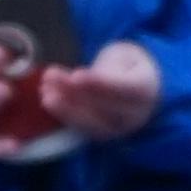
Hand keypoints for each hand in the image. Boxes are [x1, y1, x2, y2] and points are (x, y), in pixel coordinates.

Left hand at [34, 43, 162, 142]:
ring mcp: (120, 128)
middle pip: (105, 106)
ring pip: (91, 121)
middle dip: (75, 92)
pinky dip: (64, 114)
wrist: (140, 92)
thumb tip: (83, 76)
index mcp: (146, 90)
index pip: (125, 89)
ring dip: (65, 106)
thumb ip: (110, 63)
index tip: (77, 75)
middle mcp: (136, 115)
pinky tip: (47, 99)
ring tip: (44, 91)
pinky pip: (83, 127)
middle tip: (50, 77)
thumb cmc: (129, 68)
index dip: (101, 84)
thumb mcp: (126, 55)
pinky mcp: (103, 134)